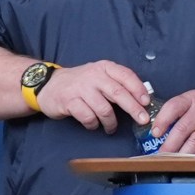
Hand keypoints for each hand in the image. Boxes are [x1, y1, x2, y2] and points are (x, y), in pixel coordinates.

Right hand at [36, 60, 151, 132]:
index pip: (126, 76)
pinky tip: (93, 125)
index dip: (138, 89)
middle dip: (133, 108)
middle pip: (118, 93)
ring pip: (104, 109)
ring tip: (111, 127)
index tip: (146, 102)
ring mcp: (80, 88)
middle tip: (142, 120)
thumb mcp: (99, 76)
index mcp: (104, 67)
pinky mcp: (69, 102)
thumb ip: (117, 83)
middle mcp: (93, 75)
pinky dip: (93, 124)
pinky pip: (88, 117)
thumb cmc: (81, 83)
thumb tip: (142, 98)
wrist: (48, 85)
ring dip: (111, 122)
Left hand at [150, 85, 194, 155]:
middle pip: (182, 128)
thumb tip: (161, 129)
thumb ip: (183, 110)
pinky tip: (194, 164)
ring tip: (173, 162)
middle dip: (169, 144)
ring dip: (182, 154)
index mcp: (194, 98)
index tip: (155, 132)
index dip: (162, 120)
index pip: (173, 106)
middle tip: (160, 155)